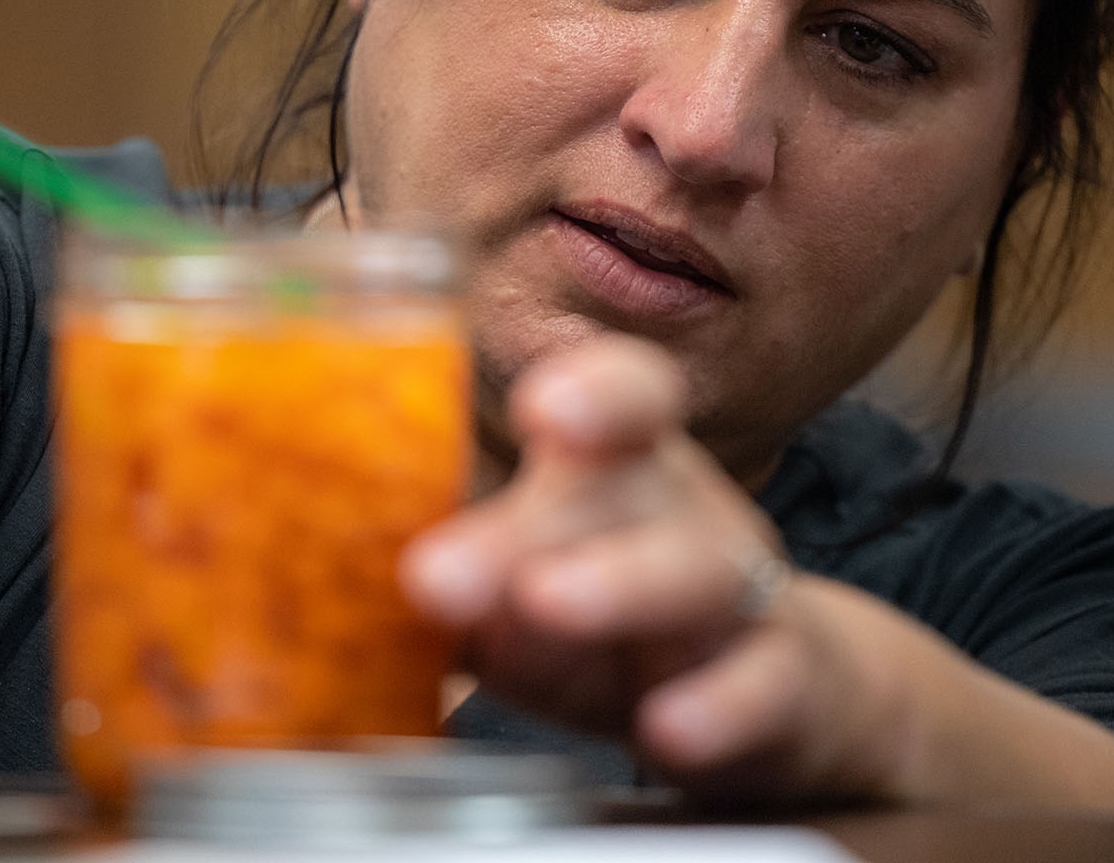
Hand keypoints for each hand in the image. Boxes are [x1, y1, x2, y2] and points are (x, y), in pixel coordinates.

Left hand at [398, 335, 894, 801]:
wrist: (770, 694)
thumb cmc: (615, 616)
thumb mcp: (528, 578)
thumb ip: (455, 574)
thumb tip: (332, 575)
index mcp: (620, 465)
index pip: (625, 392)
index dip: (592, 387)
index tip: (540, 405)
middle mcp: (685, 510)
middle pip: (634, 482)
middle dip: (542, 516)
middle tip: (446, 569)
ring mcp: (739, 592)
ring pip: (698, 572)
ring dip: (620, 586)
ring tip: (548, 606)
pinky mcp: (781, 681)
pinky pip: (760, 685)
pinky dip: (718, 706)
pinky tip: (670, 726)